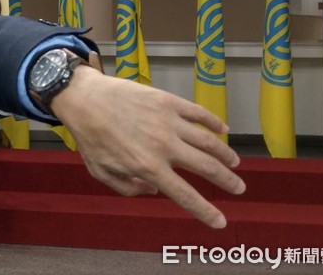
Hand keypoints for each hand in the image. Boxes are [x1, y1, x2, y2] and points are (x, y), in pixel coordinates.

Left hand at [51, 68, 245, 228]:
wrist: (84, 99)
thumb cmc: (90, 137)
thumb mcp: (101, 172)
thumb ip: (127, 188)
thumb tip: (152, 191)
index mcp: (148, 167)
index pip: (185, 195)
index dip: (205, 211)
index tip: (220, 222)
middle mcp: (164, 146)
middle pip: (207, 167)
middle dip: (227, 181)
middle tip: (239, 187)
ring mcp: (168, 122)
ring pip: (209, 141)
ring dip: (226, 154)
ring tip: (234, 162)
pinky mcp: (168, 101)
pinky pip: (199, 113)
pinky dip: (214, 122)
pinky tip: (223, 129)